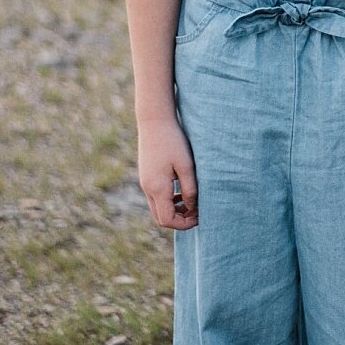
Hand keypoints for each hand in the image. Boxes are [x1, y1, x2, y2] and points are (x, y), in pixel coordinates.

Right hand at [137, 113, 197, 230]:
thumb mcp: (186, 166)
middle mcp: (147, 188)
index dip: (184, 223)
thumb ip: (190, 189)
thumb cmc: (173, 141)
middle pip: (161, 218)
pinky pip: (156, 197)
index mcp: (157, 188)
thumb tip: (193, 208)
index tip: (200, 216)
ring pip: (158, 208)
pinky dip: (169, 200)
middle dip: (179, 219)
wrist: (154, 121)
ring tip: (192, 201)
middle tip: (197, 211)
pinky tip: (182, 190)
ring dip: (175, 210)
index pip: (167, 220)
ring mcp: (144, 183)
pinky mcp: (146, 176)